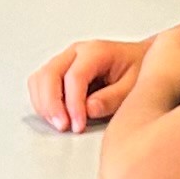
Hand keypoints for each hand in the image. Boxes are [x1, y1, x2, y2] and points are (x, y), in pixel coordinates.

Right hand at [29, 32, 152, 131]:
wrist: (139, 60)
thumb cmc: (138, 70)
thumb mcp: (135, 86)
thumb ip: (113, 98)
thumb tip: (88, 109)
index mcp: (96, 51)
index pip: (75, 76)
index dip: (73, 104)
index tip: (78, 125)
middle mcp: (76, 52)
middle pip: (49, 74)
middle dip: (52, 104)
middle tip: (63, 127)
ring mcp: (65, 60)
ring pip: (40, 78)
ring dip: (44, 104)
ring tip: (60, 124)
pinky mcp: (59, 71)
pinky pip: (40, 84)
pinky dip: (42, 101)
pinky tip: (56, 116)